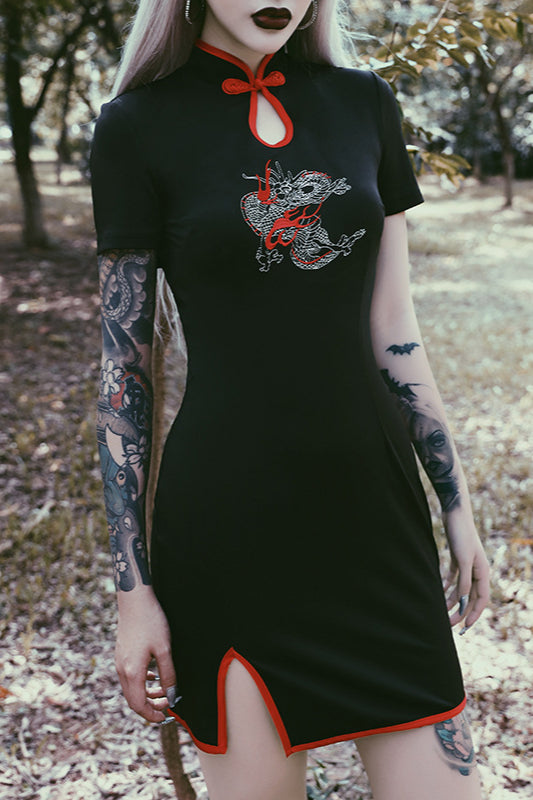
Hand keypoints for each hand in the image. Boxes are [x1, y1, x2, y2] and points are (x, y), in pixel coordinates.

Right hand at [115, 586, 176, 722]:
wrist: (134, 600)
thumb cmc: (151, 622)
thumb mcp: (164, 649)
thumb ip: (168, 675)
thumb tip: (172, 695)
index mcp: (132, 672)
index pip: (139, 705)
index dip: (152, 715)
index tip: (166, 717)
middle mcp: (122, 670)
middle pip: (133, 700)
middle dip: (150, 707)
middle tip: (168, 704)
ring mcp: (120, 662)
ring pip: (131, 689)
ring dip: (146, 694)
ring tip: (164, 691)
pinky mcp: (121, 654)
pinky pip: (129, 677)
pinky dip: (142, 682)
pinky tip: (154, 676)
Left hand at [441, 507, 489, 631]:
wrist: (455, 513)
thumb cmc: (461, 535)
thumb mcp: (463, 559)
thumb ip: (464, 580)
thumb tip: (464, 600)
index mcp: (482, 572)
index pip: (481, 599)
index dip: (474, 614)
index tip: (464, 626)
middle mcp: (477, 570)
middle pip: (470, 596)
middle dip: (460, 611)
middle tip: (448, 625)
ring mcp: (467, 564)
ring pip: (461, 588)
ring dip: (452, 601)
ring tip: (441, 612)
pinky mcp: (457, 558)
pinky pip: (454, 578)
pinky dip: (447, 587)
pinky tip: (439, 593)